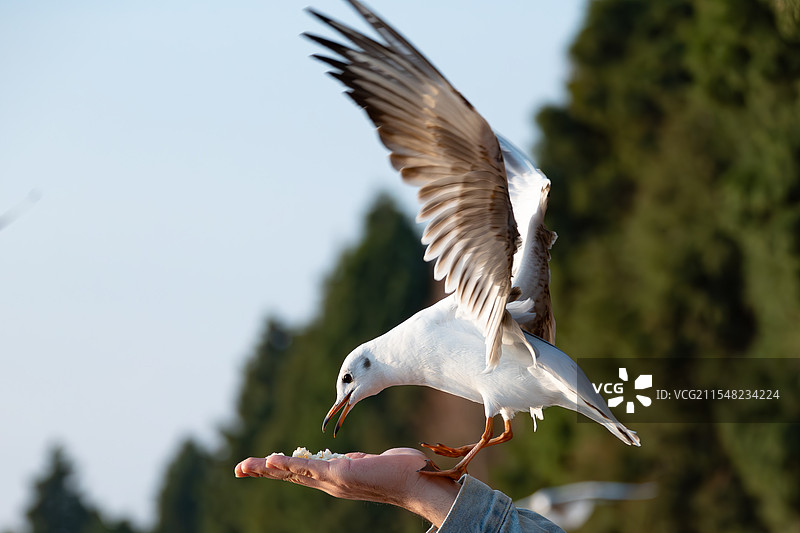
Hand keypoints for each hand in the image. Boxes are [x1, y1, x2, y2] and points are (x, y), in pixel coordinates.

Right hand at [234, 448, 459, 527]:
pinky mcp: (341, 474)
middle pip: (290, 477)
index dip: (279, 470)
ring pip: (294, 474)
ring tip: (245, 467)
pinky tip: (272, 462)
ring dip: (268, 470)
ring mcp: (334, 480)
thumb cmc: (400, 471)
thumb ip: (356, 461)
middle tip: (238, 469)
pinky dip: (289, 465)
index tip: (261, 464)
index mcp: (335, 479)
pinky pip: (309, 468)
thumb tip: (353, 458)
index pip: (301, 474)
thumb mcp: (369, 462)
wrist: (417, 482)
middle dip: (263, 473)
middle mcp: (330, 484)